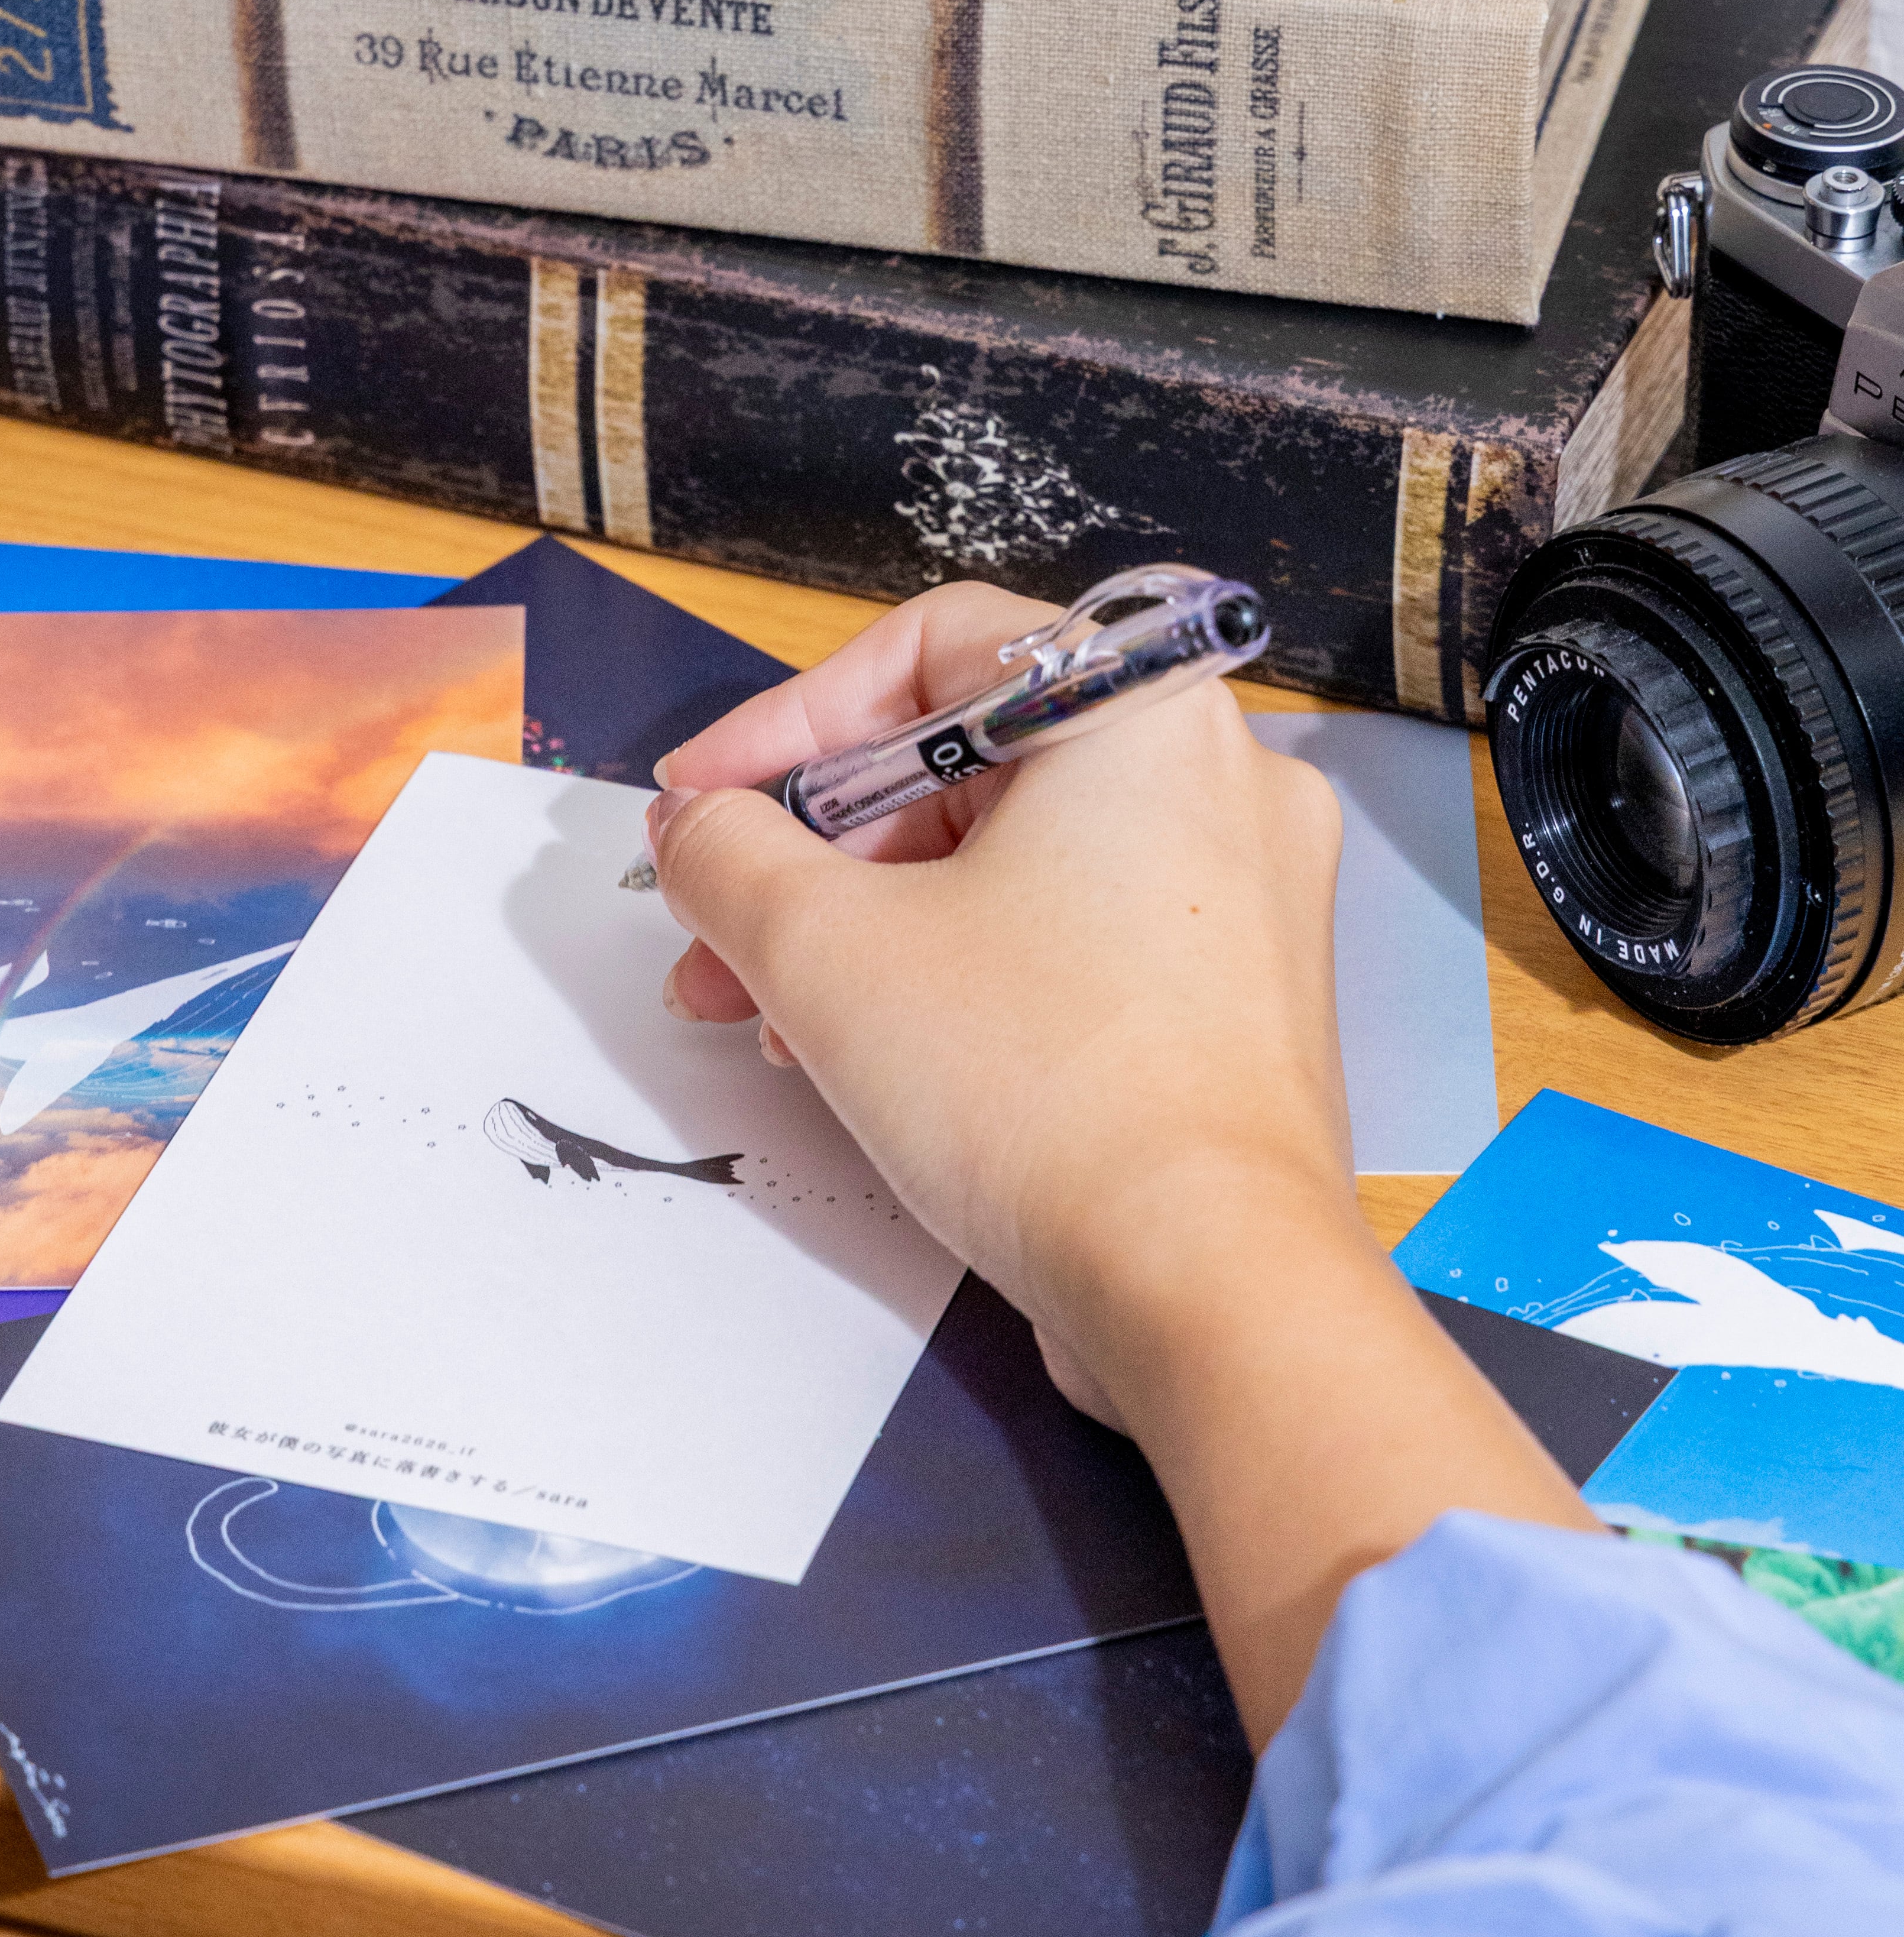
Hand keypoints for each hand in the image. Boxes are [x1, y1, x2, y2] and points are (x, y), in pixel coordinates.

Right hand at [648, 582, 1356, 1377]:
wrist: (1209, 1289)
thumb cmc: (1041, 1089)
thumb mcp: (823, 948)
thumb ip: (729, 855)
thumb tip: (695, 827)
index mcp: (1143, 715)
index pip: (932, 647)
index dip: (788, 719)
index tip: (699, 800)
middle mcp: (1218, 785)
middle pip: (966, 765)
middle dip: (813, 850)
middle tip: (716, 928)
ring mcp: (1239, 902)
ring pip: (1010, 867)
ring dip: (868, 925)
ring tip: (761, 1013)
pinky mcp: (1232, 1006)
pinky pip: (1068, 945)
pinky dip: (961, 976)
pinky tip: (864, 1056)